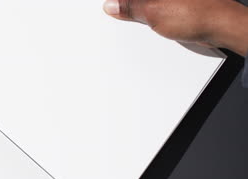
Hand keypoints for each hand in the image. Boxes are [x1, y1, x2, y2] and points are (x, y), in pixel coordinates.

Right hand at [103, 0, 247, 55]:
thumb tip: (112, 6)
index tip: (106, 7)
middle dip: (123, 5)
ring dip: (133, 10)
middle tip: (113, 13)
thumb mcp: (153, 12)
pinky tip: (141, 22)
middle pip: (135, 0)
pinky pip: (151, 8)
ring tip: (128, 18)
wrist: (221, 26)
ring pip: (143, 3)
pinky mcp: (173, 5)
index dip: (115, 2)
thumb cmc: (197, 14)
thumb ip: (130, 7)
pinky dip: (144, 15)